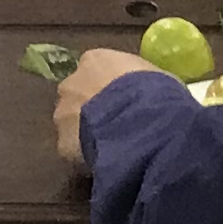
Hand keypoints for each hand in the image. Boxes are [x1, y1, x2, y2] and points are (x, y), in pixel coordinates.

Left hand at [53, 50, 171, 166]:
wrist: (143, 125)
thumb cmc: (156, 93)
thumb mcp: (159, 79)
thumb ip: (143, 83)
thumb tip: (148, 94)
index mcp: (95, 61)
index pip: (96, 70)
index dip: (109, 87)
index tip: (124, 101)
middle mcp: (71, 82)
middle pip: (78, 95)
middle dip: (93, 109)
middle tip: (117, 126)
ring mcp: (63, 113)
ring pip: (72, 124)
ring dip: (88, 132)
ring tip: (113, 147)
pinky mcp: (62, 144)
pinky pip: (74, 151)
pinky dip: (86, 157)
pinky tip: (106, 162)